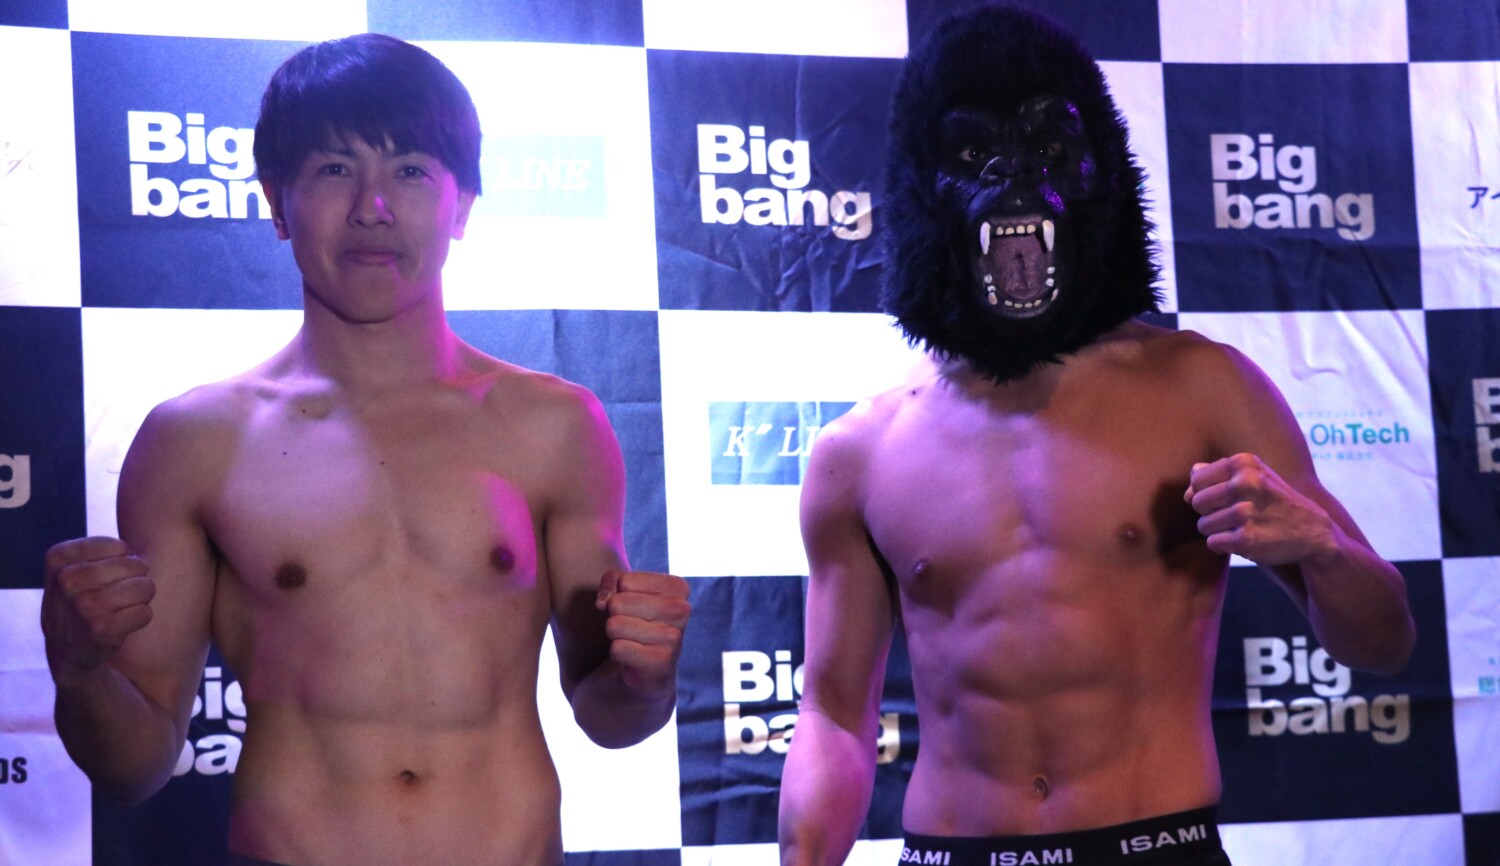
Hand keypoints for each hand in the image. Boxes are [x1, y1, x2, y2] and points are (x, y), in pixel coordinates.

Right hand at [41, 537, 153, 684]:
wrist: (66, 648)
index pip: (119, 546)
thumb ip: (98, 551)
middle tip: (124, 590)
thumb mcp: (71, 567)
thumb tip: (135, 557)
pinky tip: (123, 622)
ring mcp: (84, 606)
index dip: (125, 558)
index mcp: (59, 558)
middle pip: (136, 566)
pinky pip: (145, 612)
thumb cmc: (78, 598)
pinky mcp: (102, 629)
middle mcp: (68, 580)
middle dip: (139, 577)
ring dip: (142, 597)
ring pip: (144, 587)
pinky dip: (141, 616)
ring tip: (125, 605)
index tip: (109, 573)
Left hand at [595, 570, 690, 697]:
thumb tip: (603, 603)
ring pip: (615, 625)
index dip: (618, 594)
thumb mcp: (624, 589)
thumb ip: (611, 580)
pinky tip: (633, 656)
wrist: (650, 666)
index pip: (623, 581)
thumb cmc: (637, 619)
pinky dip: (618, 653)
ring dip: (616, 635)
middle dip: (615, 616)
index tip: (633, 607)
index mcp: (677, 587)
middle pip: (617, 603)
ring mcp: (674, 637)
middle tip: (631, 626)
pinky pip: (618, 648)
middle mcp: (681, 609)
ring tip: (632, 640)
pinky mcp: (661, 663)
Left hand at [1184, 453, 1337, 566]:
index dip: (1204, 492)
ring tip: (1240, 528)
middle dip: (1208, 513)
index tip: (1224, 498)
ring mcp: (1246, 512)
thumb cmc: (1273, 501)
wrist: (1312, 531)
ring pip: (1203, 525)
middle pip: (1197, 502)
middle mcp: (1245, 484)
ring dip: (1216, 531)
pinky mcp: (1247, 539)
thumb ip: (1216, 475)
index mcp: (1243, 464)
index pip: (1197, 479)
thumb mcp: (1253, 476)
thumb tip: (1189, 487)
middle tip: (1231, 516)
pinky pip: (1213, 543)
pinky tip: (1243, 540)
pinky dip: (1223, 546)